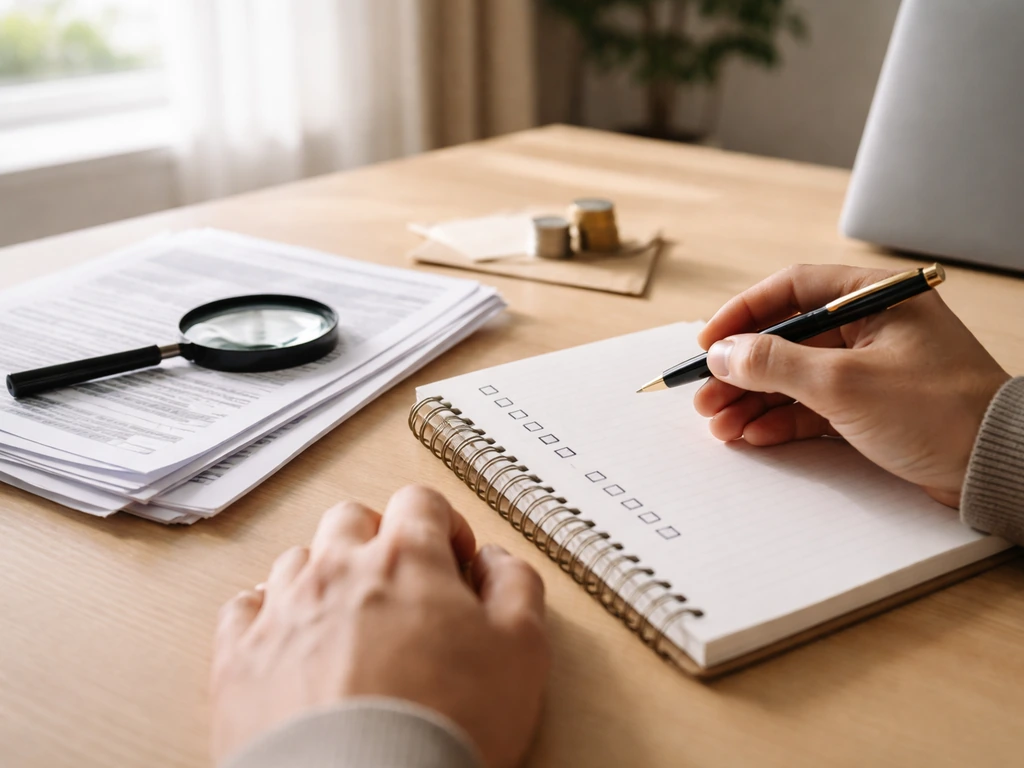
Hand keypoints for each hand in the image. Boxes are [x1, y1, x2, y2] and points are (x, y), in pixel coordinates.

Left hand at [210, 486, 549, 767]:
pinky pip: (243, 610)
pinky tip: (291, 641)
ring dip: (324, 578)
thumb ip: (516, 588)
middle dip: (379, 541)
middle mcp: (336, 570)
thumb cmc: (441, 726)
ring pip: (297, 561)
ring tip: (349, 623)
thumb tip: (498, 562)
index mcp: (405, 559)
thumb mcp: (521, 652)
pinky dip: (268, 616)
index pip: (421, 502)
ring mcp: (281, 611)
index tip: (452, 560)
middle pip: (352, 520)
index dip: (444, 526)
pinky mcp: (239, 659)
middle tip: (401, 586)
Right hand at [693, 264, 1009, 506]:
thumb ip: (776, 363)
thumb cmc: (940, 411)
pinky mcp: (870, 405)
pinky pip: (811, 405)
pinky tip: (754, 435)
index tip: (709, 343)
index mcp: (873, 297)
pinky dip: (780, 420)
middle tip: (706, 396)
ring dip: (753, 400)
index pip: (790, 290)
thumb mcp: (844, 382)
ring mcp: (869, 367)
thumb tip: (724, 353)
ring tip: (720, 425)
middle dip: (741, 371)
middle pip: (785, 338)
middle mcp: (869, 325)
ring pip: (793, 376)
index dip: (742, 315)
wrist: (996, 467)